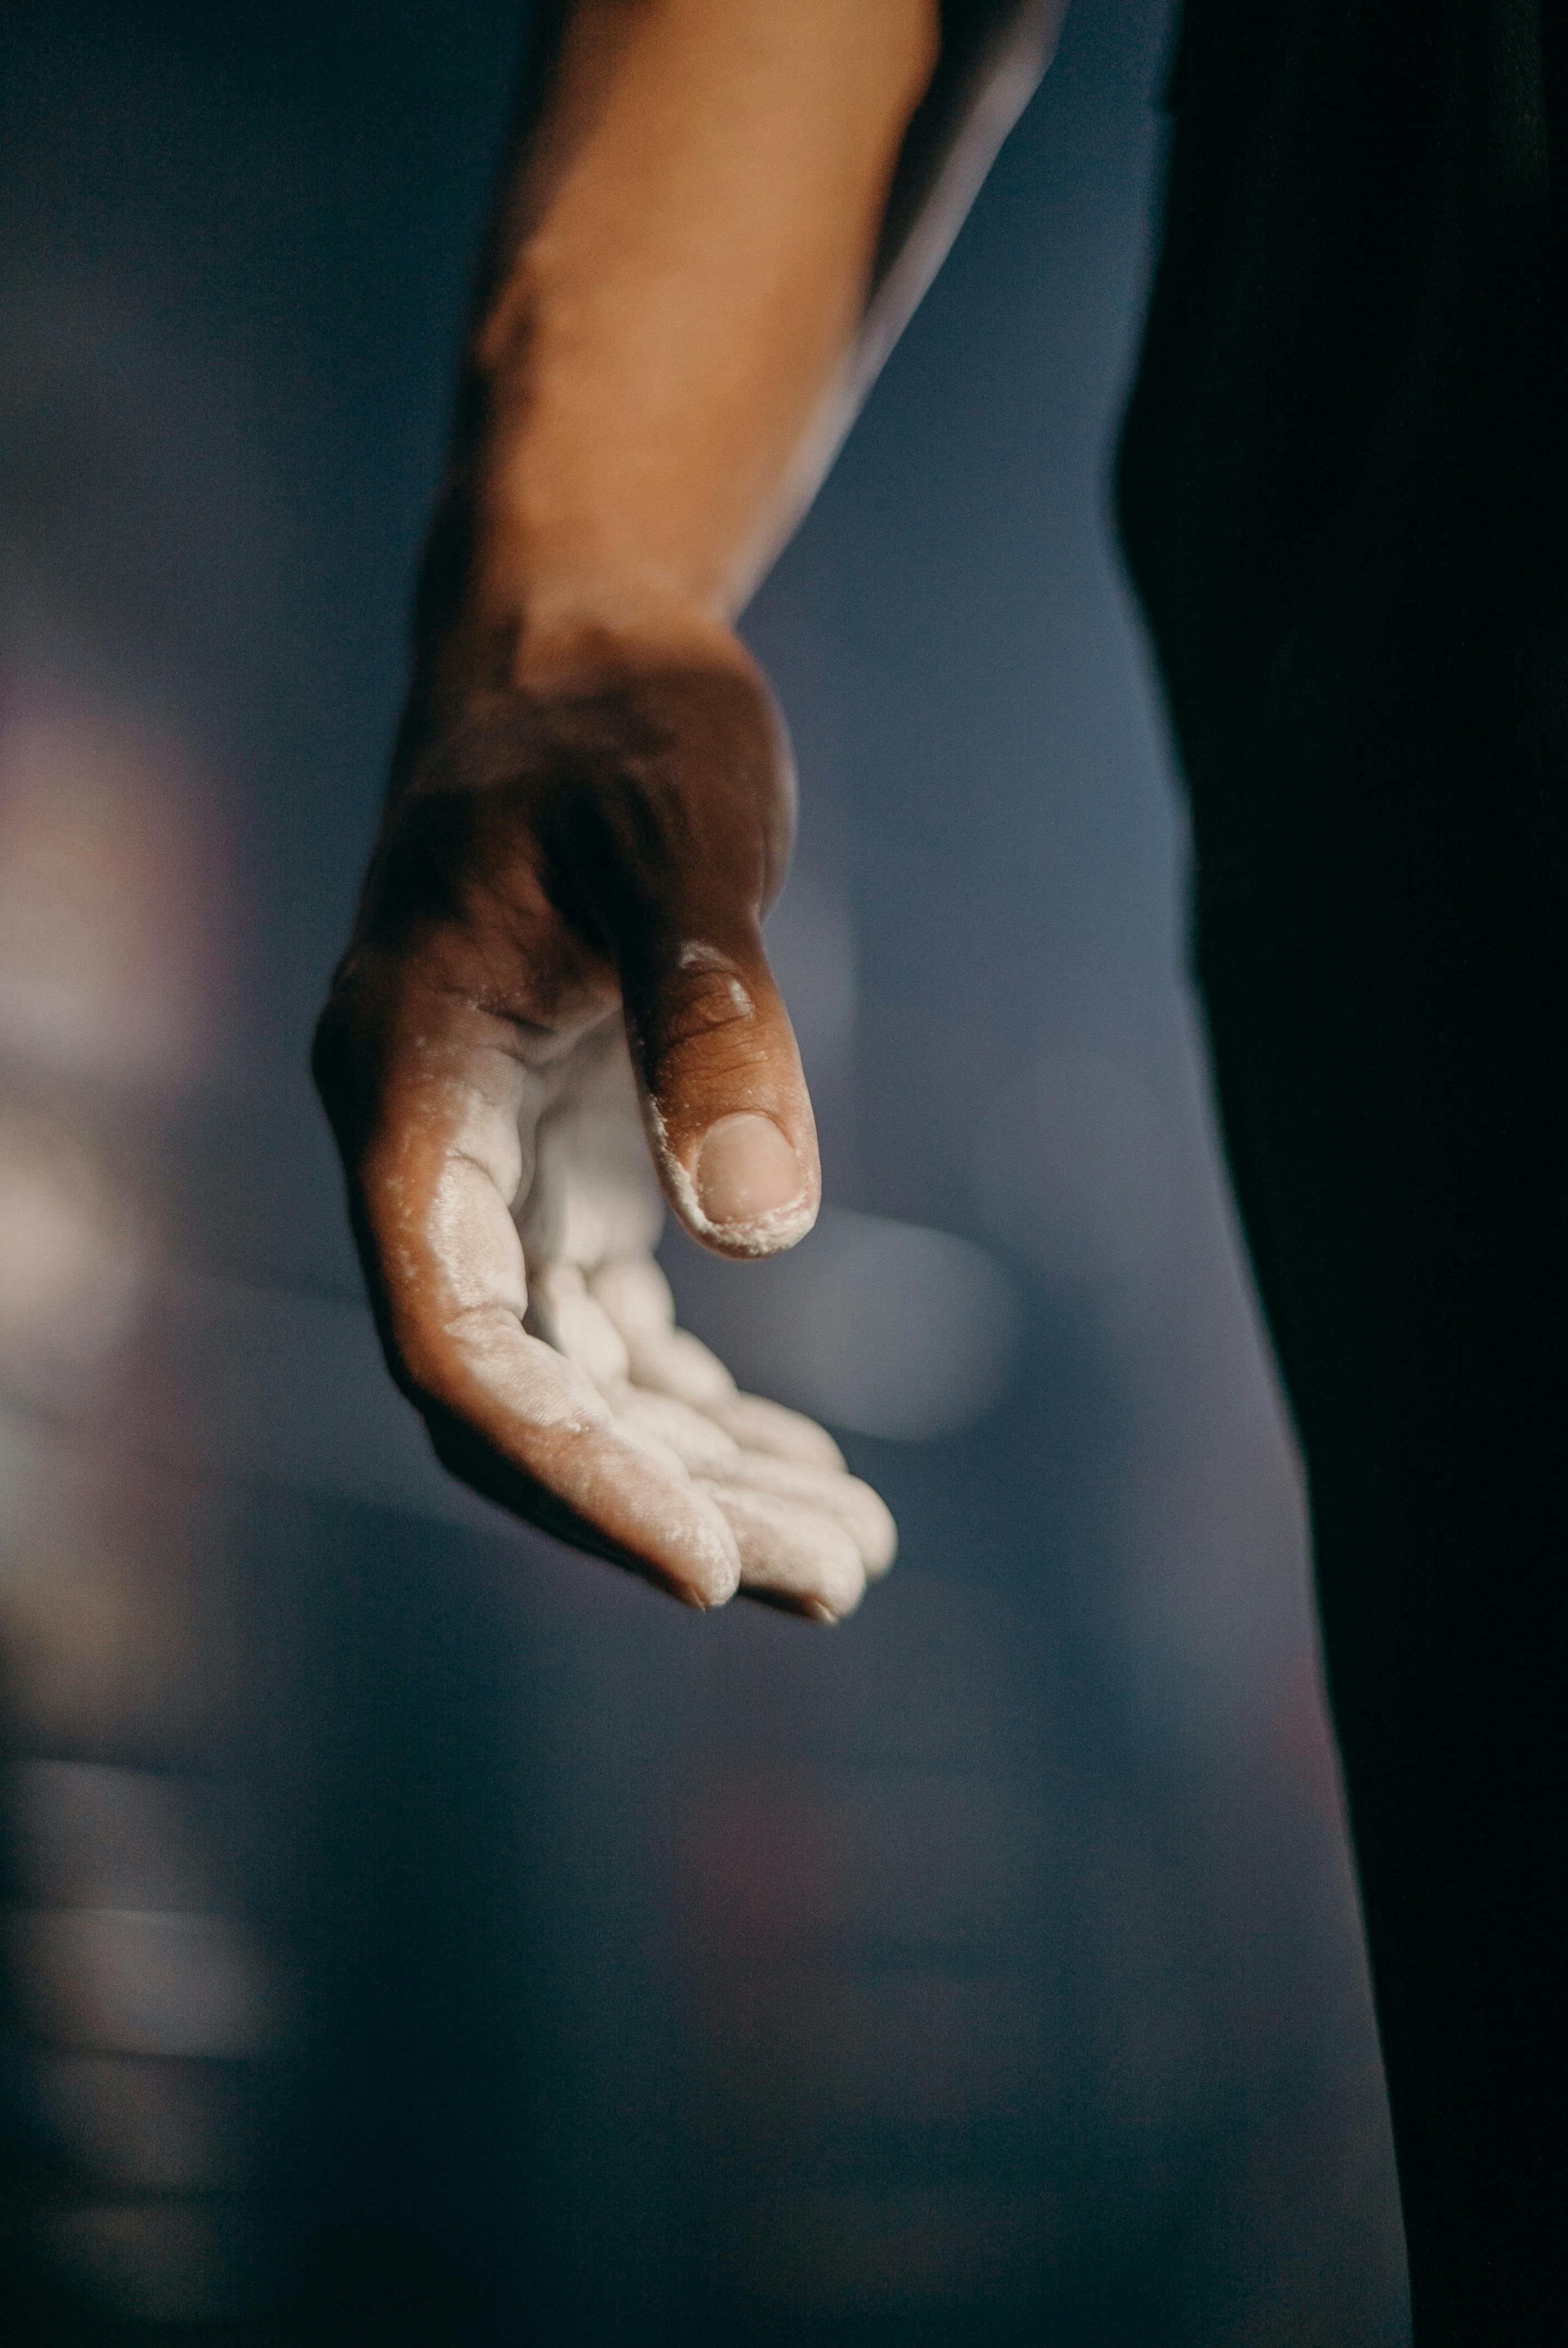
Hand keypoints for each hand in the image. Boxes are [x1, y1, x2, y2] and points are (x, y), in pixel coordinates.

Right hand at [313, 630, 893, 1616]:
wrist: (581, 657)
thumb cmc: (622, 728)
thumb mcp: (680, 841)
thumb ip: (710, 1022)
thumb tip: (761, 1231)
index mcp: (407, 1086)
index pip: (457, 1339)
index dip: (567, 1471)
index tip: (708, 1573)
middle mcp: (424, 1151)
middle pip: (518, 1395)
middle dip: (666, 1503)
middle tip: (839, 1577)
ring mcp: (487, 1168)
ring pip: (571, 1382)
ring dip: (698, 1473)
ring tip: (852, 1549)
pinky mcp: (556, 1166)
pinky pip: (608, 1331)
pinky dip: (697, 1406)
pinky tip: (803, 1457)